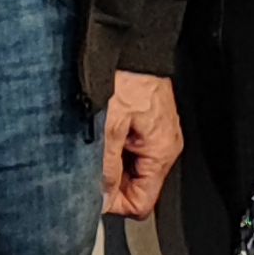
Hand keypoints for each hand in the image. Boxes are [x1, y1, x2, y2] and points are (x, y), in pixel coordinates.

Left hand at [101, 72, 182, 218]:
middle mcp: (164, 148)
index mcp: (161, 153)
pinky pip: (131, 152)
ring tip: (96, 145)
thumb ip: (106, 166)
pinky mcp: (148, 126)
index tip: (94, 196)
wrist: (134, 50)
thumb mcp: (110, 127)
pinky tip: (104, 134)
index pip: (141, 204)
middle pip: (136, 189)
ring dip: (110, 165)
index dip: (115, 204)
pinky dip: (114, 149)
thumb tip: (100, 196)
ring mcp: (158, 137)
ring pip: (131, 171)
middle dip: (111, 183)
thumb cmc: (127, 79)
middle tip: (89, 166)